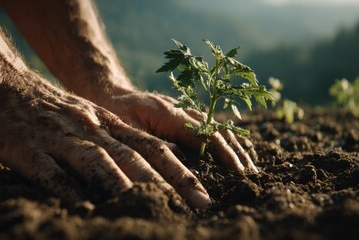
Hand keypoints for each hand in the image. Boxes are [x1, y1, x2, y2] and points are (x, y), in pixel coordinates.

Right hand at [0, 76, 210, 207]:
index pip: (154, 149)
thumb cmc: (60, 111)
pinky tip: (81, 206)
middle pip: (136, 157)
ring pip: (98, 162)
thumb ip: (125, 143)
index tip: (204, 197)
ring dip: (126, 185)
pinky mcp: (29, 149)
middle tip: (199, 205)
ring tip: (152, 205)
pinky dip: (66, 189)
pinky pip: (49, 172)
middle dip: (170, 182)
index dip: (182, 173)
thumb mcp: (98, 121)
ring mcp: (61, 138)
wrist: (10, 89)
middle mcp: (93, 130)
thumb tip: (161, 169)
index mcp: (111, 126)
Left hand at [95, 91, 258, 172]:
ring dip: (234, 144)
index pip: (205, 134)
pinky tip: (236, 147)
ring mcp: (183, 108)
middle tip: (251, 173)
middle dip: (235, 151)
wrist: (107, 90)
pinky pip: (209, 124)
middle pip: (216, 129)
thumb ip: (150, 146)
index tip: (238, 171)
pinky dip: (225, 137)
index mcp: (168, 113)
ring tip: (250, 163)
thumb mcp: (124, 131)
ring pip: (216, 125)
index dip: (224, 153)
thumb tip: (177, 165)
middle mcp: (180, 108)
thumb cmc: (112, 113)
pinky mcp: (182, 112)